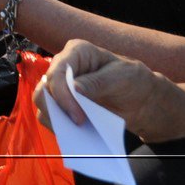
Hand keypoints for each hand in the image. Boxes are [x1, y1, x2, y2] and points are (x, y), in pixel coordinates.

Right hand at [36, 40, 166, 137]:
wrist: (141, 100)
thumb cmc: (133, 81)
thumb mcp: (122, 78)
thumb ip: (98, 82)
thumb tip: (73, 89)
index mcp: (77, 52)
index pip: (57, 72)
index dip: (62, 95)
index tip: (77, 116)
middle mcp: (63, 66)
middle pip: (44, 88)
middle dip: (56, 109)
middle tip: (78, 124)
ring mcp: (61, 86)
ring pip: (42, 103)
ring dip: (56, 120)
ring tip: (77, 132)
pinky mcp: (63, 104)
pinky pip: (50, 116)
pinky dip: (59, 127)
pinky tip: (76, 133)